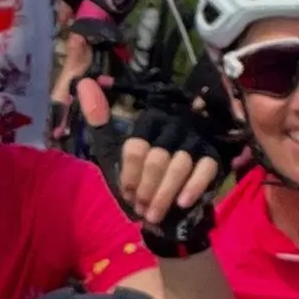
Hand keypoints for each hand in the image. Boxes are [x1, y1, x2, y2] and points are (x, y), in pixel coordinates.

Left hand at [95, 106, 229, 257]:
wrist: (171, 202)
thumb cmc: (139, 174)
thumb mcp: (114, 150)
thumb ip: (98, 120)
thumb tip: (83, 83)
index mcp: (150, 120)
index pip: (136, 147)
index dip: (129, 175)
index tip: (127, 195)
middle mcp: (174, 124)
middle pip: (156, 159)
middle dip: (146, 189)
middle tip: (141, 209)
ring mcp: (196, 139)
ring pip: (178, 166)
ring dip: (164, 195)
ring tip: (154, 215)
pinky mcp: (214, 156)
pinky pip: (205, 170)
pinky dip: (192, 188)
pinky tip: (182, 204)